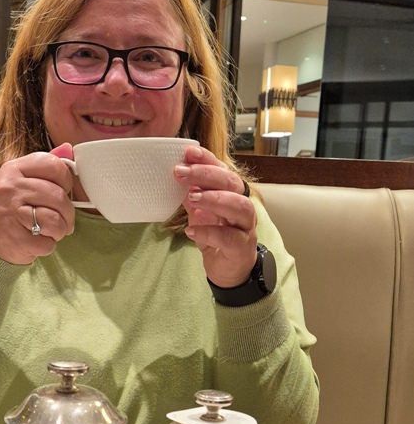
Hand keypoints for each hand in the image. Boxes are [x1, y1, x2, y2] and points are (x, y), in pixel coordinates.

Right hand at [0, 144, 75, 263]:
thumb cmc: (18, 209)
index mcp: (14, 168)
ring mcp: (9, 212)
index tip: (63, 190)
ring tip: (50, 230)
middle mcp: (9, 187)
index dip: (67, 181)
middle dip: (68, 213)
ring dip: (60, 230)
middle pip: (58, 195)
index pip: (55, 165)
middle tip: (62, 219)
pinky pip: (47, 242)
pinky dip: (49, 245)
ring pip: (55, 220)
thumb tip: (68, 149)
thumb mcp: (28, 182)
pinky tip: (38, 240)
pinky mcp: (14, 238)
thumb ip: (48, 167)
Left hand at [174, 146, 257, 287]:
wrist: (229, 271)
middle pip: (233, 183)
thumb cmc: (216, 238)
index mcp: (232, 194)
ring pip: (239, 206)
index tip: (188, 152)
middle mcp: (242, 206)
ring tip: (191, 198)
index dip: (207, 160)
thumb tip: (178, 177)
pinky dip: (210, 232)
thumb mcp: (200, 215)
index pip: (223, 170)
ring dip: (214, 198)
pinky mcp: (243, 248)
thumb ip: (193, 198)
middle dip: (206, 175)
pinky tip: (191, 231)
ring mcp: (246, 227)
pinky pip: (231, 237)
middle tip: (181, 173)